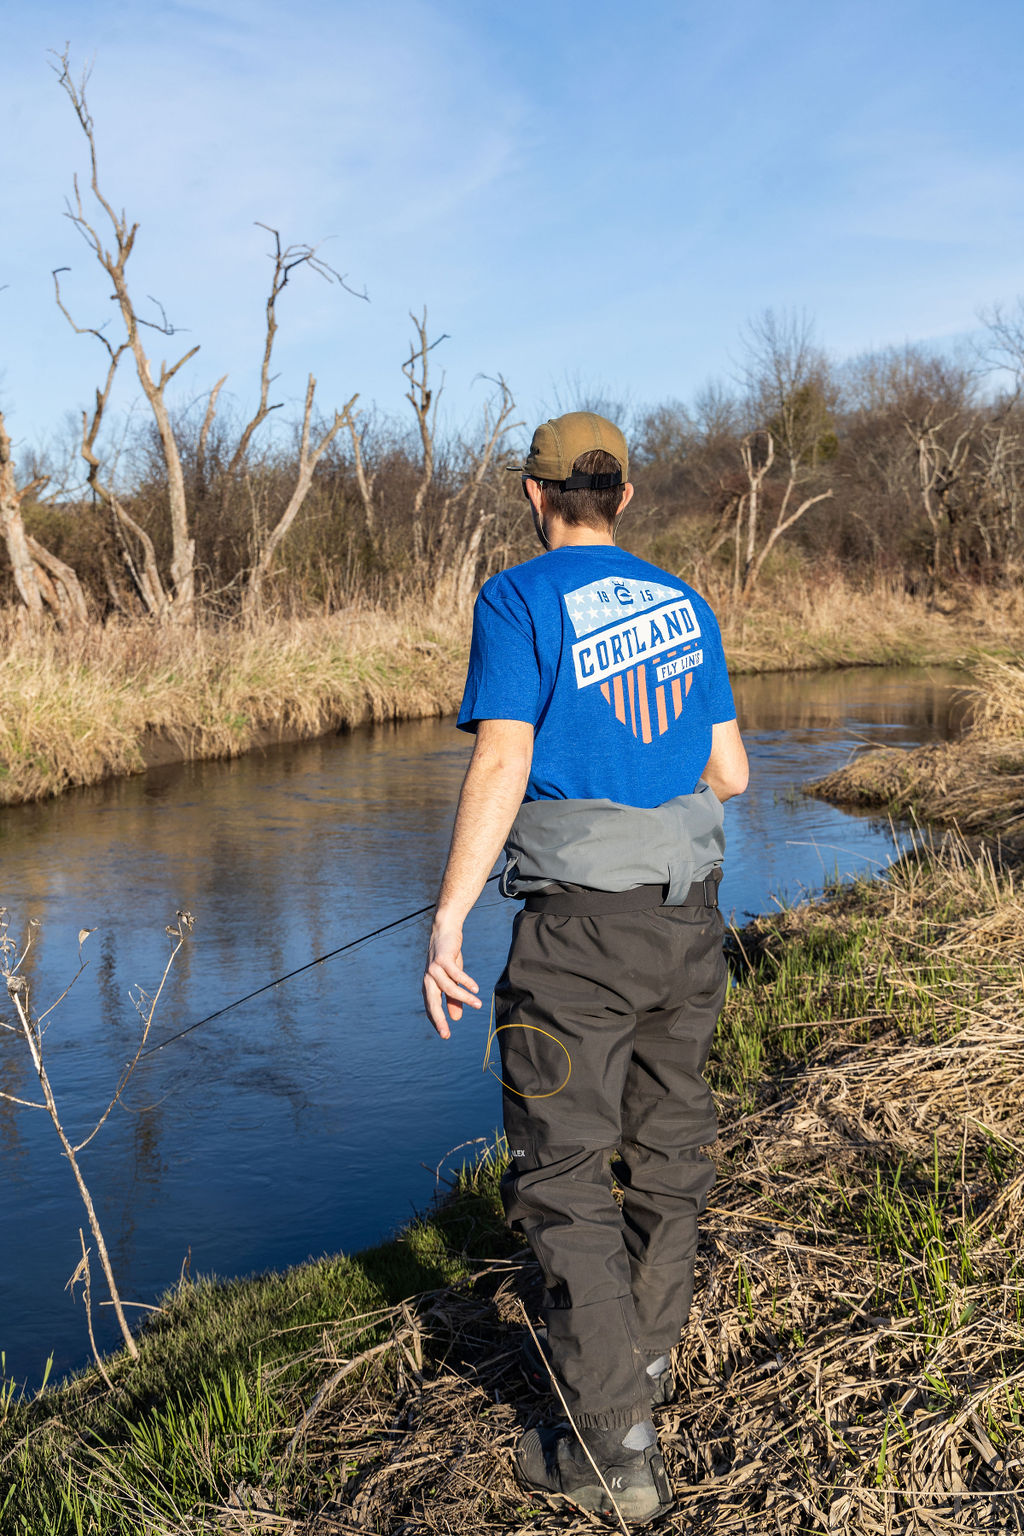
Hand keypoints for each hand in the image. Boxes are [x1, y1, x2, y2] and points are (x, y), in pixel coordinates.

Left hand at [422, 917, 480, 1039]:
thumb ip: (452, 999)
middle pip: (432, 1003)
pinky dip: (466, 982)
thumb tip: (456, 1019)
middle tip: (446, 1035)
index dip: (437, 1021)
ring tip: (478, 1005)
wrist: (445, 932)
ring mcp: (434, 969)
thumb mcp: (450, 980)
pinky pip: (455, 974)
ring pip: (449, 988)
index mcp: (429, 987)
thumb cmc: (448, 958)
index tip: (445, 1035)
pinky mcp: (443, 959)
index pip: (431, 1008)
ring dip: (464, 998)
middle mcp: (428, 980)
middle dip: (439, 1019)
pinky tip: (476, 988)